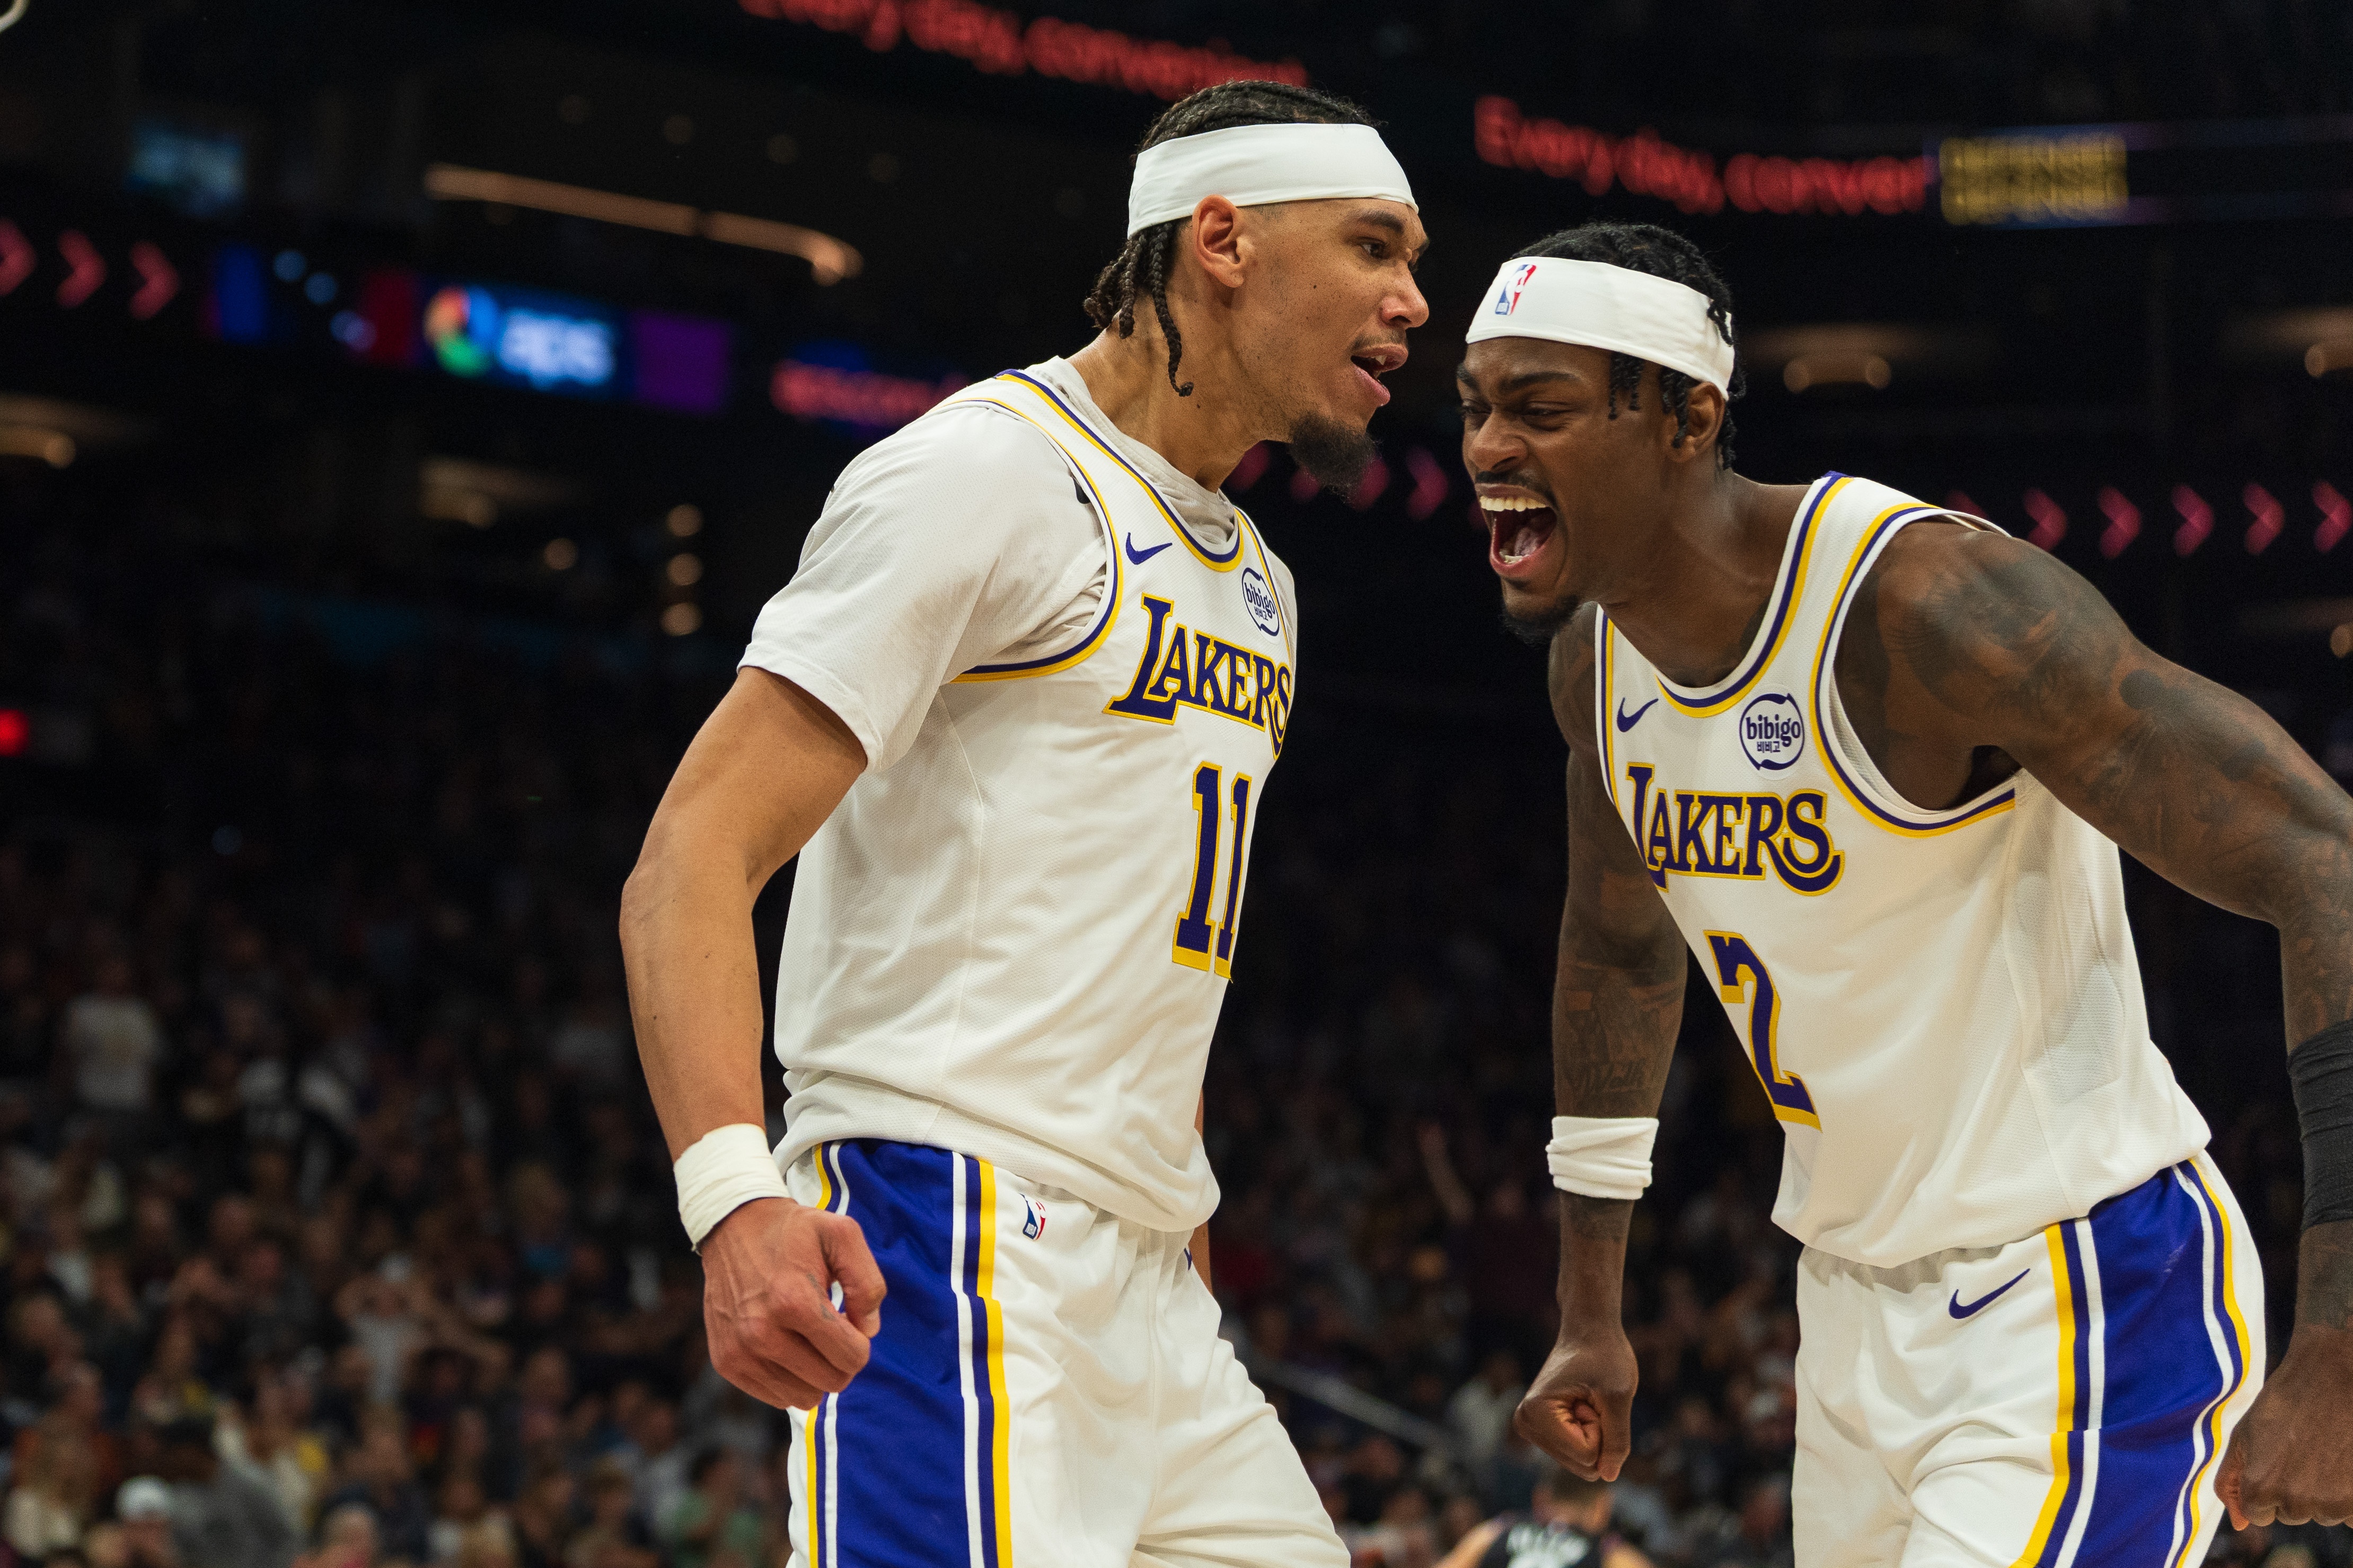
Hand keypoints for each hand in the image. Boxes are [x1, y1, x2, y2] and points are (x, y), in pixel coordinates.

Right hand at [700, 1196, 885, 1409]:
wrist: (733, 1227)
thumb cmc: (794, 1231)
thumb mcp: (842, 1236)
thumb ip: (868, 1283)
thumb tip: (868, 1331)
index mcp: (795, 1302)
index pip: (853, 1358)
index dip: (860, 1341)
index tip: (847, 1318)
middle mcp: (762, 1334)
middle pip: (832, 1382)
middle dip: (841, 1359)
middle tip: (830, 1328)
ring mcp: (740, 1352)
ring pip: (804, 1397)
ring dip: (815, 1372)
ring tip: (806, 1336)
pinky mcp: (726, 1362)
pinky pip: (775, 1397)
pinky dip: (789, 1378)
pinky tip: (785, 1344)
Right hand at [1515, 1321, 1638, 1480]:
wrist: (1589, 1332)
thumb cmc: (1605, 1356)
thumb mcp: (1619, 1396)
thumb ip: (1617, 1440)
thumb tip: (1609, 1477)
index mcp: (1535, 1414)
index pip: (1587, 1455)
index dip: (1602, 1427)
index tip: (1593, 1397)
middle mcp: (1525, 1424)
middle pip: (1582, 1464)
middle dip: (1598, 1433)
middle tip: (1591, 1399)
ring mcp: (1530, 1428)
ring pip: (1581, 1462)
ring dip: (1594, 1433)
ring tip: (1587, 1401)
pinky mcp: (1541, 1431)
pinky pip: (1577, 1455)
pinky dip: (1588, 1433)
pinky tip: (1581, 1405)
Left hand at [2219, 1324, 2352, 1526]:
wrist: (2331, 1377)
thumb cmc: (2284, 1403)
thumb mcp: (2243, 1437)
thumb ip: (2231, 1483)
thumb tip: (2239, 1525)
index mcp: (2260, 1488)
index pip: (2260, 1514)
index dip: (2266, 1485)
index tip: (2275, 1460)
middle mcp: (2297, 1502)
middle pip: (2292, 1513)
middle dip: (2293, 1488)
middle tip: (2301, 1451)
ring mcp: (2332, 1504)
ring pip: (2323, 1513)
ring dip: (2323, 1491)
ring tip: (2323, 1451)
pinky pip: (2352, 1515)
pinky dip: (2349, 1494)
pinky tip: (2343, 1462)